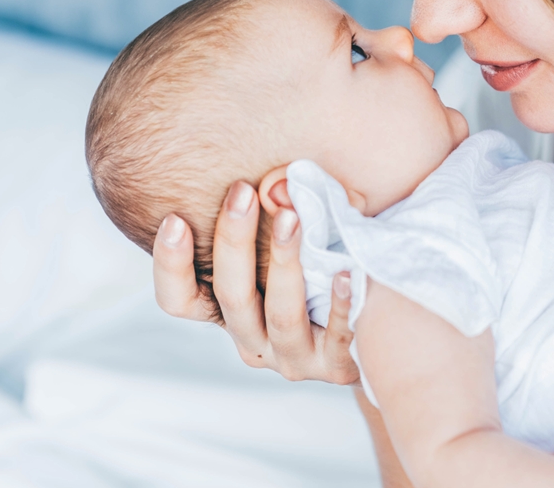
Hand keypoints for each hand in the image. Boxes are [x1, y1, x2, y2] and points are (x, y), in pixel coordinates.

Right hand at [151, 180, 359, 383]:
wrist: (383, 336)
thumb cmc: (325, 272)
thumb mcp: (295, 244)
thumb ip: (282, 215)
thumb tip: (280, 186)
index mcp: (233, 313)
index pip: (180, 301)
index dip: (171, 266)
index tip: (175, 218)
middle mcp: (254, 341)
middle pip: (231, 298)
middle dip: (233, 241)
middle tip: (242, 192)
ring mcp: (293, 358)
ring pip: (281, 315)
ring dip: (283, 262)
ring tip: (291, 218)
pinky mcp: (335, 366)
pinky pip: (337, 336)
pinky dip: (340, 304)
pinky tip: (347, 272)